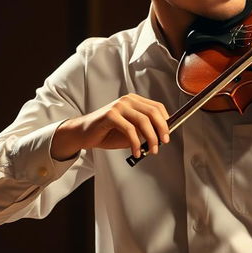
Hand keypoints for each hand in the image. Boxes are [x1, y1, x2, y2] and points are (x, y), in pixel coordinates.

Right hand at [51, 94, 169, 160]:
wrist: (84, 134)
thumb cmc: (108, 132)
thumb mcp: (131, 130)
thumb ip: (145, 130)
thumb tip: (162, 137)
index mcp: (134, 101)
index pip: (157, 107)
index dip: (166, 121)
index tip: (167, 135)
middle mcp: (128, 100)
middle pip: (153, 113)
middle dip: (161, 130)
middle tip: (163, 143)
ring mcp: (119, 106)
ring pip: (143, 121)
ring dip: (150, 138)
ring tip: (151, 150)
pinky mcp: (110, 115)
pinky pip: (129, 129)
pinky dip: (136, 143)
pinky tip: (136, 152)